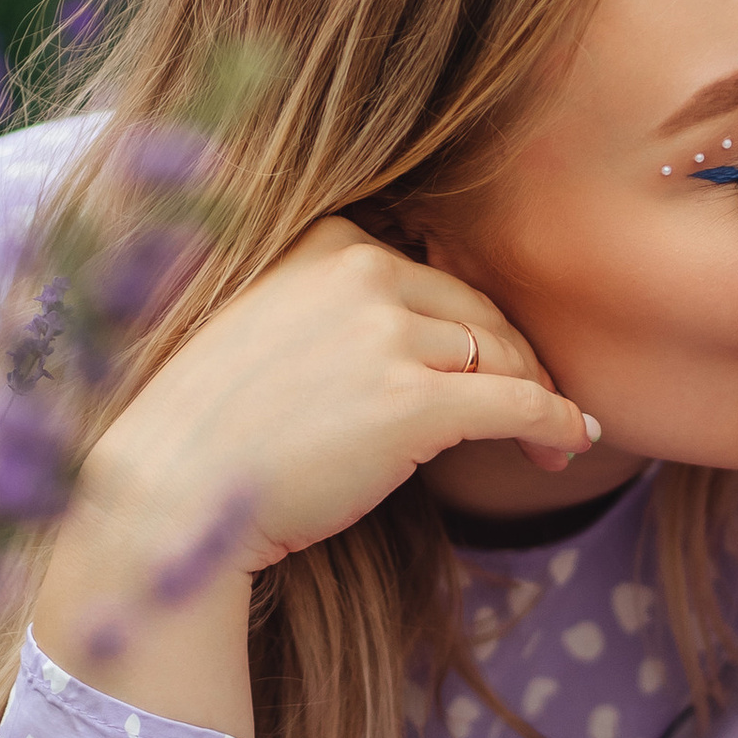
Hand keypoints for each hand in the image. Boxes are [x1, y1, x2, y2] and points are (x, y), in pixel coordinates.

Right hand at [36, 218, 602, 714]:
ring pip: (500, 356)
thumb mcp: (261, 332)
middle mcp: (360, 272)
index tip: (494, 361)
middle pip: (477, 311)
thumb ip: (330, 312)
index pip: (431, 276)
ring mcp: (388, 334)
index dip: (473, 325)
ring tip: (553, 440)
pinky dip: (554, 423)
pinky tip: (568, 444)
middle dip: (517, 360)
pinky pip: (514, 404)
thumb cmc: (208, 431)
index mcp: (325, 242)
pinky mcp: (415, 401)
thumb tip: (414, 338)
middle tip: (541, 405)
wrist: (168, 494)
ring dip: (537, 397)